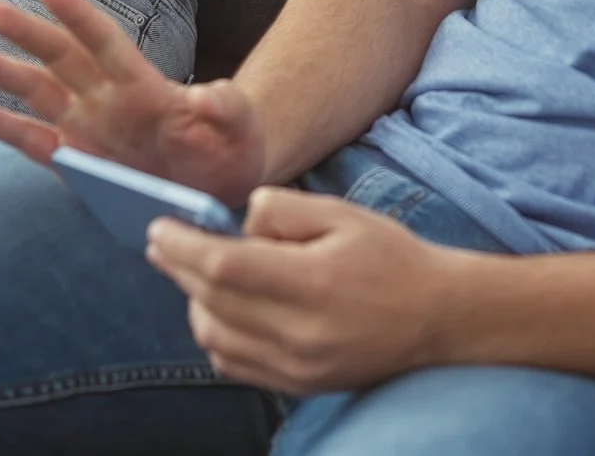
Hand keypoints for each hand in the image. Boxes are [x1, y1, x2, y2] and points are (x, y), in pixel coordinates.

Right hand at [0, 0, 267, 208]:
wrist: (219, 191)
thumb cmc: (231, 149)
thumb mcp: (242, 128)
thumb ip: (227, 108)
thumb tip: (208, 94)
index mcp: (145, 87)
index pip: (106, 44)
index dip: (79, 17)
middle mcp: (106, 99)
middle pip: (60, 58)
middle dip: (25, 33)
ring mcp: (85, 127)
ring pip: (33, 90)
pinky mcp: (72, 161)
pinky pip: (27, 139)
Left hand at [147, 188, 471, 394]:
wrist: (437, 316)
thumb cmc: (389, 256)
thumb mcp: (342, 213)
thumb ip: (282, 209)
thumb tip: (235, 225)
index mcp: (315, 281)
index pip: (225, 267)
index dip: (182, 247)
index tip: (158, 228)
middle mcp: (302, 332)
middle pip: (211, 301)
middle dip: (177, 267)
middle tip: (160, 243)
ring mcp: (297, 366)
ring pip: (214, 337)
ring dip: (193, 302)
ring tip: (195, 273)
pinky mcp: (297, 385)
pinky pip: (232, 364)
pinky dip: (214, 335)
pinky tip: (220, 310)